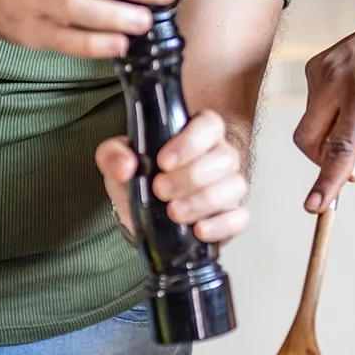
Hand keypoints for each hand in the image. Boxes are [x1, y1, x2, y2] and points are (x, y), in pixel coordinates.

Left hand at [97, 110, 249, 243]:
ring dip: (203, 202)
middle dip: (191, 177)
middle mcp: (218, 156)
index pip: (209, 125)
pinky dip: (222, 226)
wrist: (142, 214)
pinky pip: (240, 218)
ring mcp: (228, 186)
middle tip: (161, 189)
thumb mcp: (117, 161)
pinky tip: (199, 230)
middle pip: (225, 158)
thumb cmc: (138, 178)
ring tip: (174, 212)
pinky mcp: (231, 215)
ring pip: (235, 187)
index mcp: (196, 134)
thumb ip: (114, 156)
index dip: (191, 142)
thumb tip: (125, 166)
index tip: (164, 162)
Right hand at [292, 8, 354, 211]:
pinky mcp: (313, 67)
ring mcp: (321, 71)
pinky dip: (326, 115)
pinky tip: (349, 99)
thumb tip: (349, 174)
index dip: (327, 180)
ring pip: (308, 126)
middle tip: (348, 158)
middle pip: (309, 141)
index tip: (315, 206)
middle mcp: (337, 80)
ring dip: (327, 136)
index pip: (340, 146)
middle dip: (322, 160)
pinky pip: (311, 107)